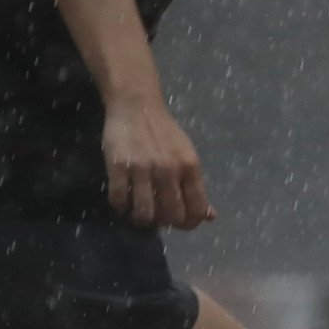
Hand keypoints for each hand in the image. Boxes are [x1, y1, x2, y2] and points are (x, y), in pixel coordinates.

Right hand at [100, 91, 211, 229]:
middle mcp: (168, 169)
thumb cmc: (164, 133)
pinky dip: (120, 206)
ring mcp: (142, 168)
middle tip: (157, 215)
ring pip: (144, 214)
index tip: (179, 222)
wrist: (136, 105)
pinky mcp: (118, 166)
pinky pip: (119, 200)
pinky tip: (123, 199)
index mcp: (189, 167)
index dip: (189, 224)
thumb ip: (196, 187)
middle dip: (164, 223)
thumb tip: (209, 217)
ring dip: (141, 219)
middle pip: (171, 217)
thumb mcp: (187, 156)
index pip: (196, 210)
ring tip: (138, 210)